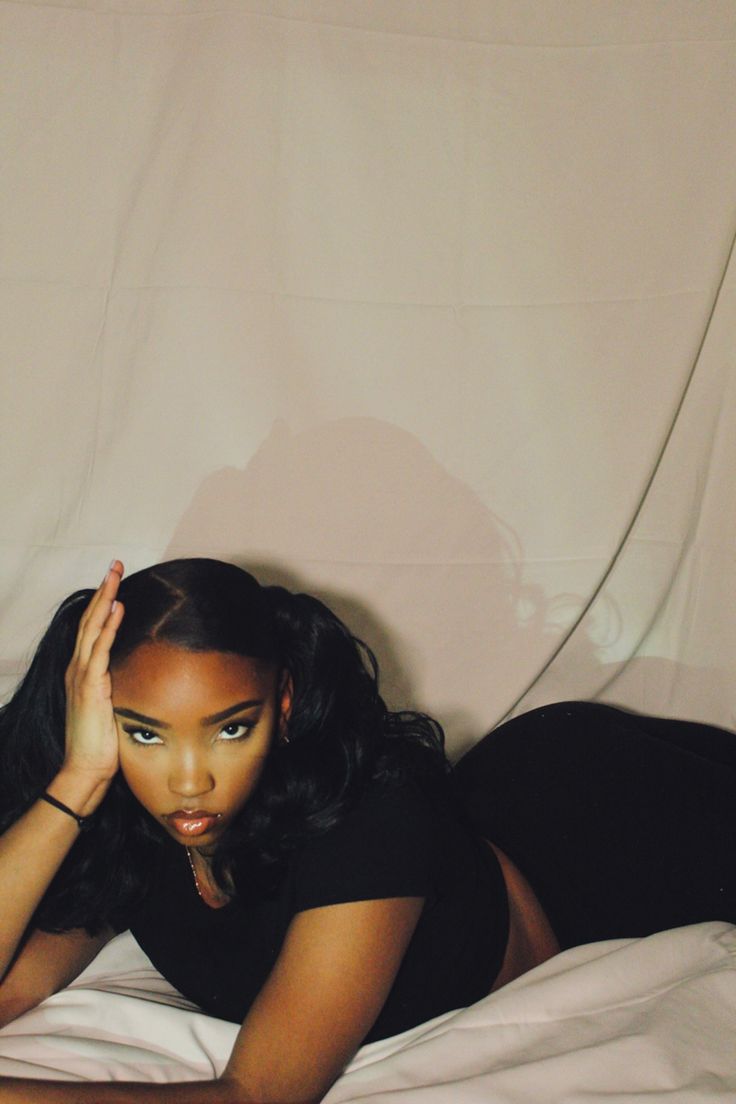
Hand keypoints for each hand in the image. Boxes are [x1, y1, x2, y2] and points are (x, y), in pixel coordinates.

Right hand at [62, 561, 124, 785]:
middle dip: (104, 590)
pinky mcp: (88, 688)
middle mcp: (78, 668)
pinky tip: (118, 609)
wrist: (86, 770)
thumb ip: (122, 685)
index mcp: (83, 671)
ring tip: (115, 575)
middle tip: (115, 564)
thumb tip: (145, 672)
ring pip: (92, 628)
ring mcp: (81, 677)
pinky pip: (98, 650)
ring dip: (105, 599)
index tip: (116, 579)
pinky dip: (107, 627)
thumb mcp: (114, 705)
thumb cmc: (104, 743)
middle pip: (90, 619)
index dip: (103, 602)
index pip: (92, 628)